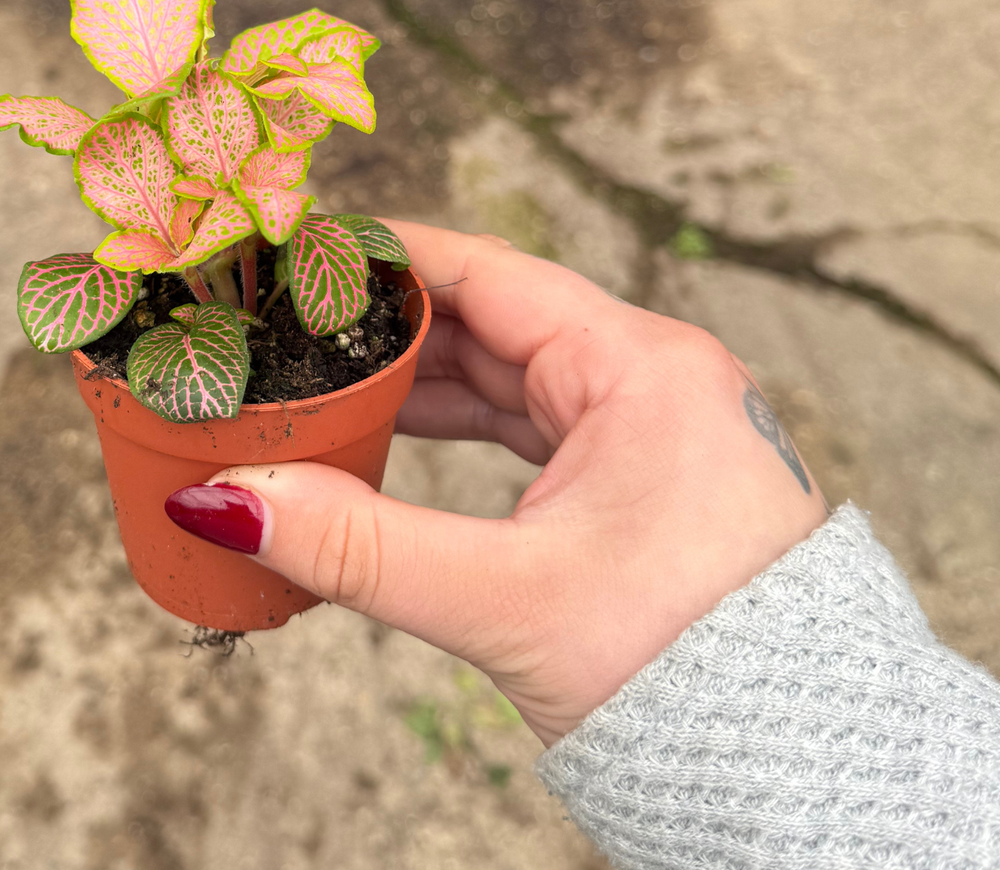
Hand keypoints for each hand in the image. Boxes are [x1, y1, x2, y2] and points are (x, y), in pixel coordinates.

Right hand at [164, 222, 827, 745]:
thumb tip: (227, 505)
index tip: (308, 250)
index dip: (392, 257)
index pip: (491, 274)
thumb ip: (360, 547)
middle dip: (389, 328)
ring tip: (322, 385)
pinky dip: (458, 429)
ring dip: (417, 385)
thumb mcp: (508, 599)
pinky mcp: (632, 476)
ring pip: (505, 378)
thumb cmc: (686, 672)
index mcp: (641, 367)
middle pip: (490, 322)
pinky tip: (392, 436)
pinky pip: (526, 426)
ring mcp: (643, 427)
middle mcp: (648, 378)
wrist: (791, 767)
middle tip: (293, 325)